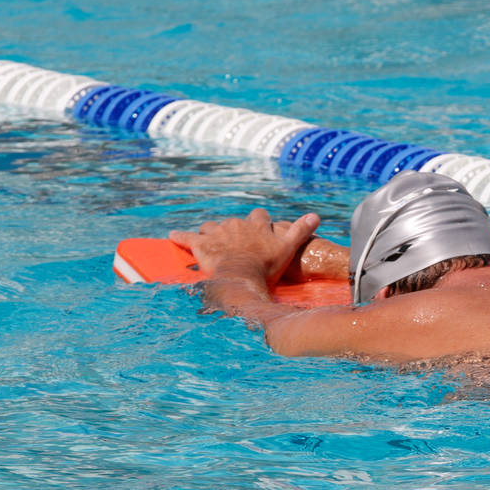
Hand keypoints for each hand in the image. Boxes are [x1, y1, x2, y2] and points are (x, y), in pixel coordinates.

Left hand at [170, 209, 319, 284]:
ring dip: (211, 232)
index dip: (259, 223)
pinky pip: (186, 237)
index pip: (259, 216)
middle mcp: (235, 224)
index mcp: (256, 223)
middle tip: (236, 244)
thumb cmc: (266, 266)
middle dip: (234, 230)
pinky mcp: (200, 244)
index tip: (261, 231)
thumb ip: (300, 230)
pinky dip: (179, 237)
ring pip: (211, 226)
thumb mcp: (288, 247)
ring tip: (212, 241)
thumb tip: (316, 215)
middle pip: (233, 222)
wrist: (242, 275)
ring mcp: (216, 233)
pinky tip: (172, 236)